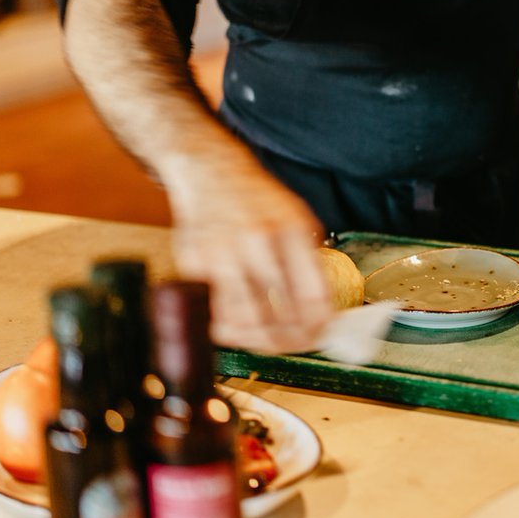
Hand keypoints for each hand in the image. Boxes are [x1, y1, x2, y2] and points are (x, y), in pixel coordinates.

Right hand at [165, 155, 333, 353]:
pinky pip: (215, 314)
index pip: (312, 294)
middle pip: (279, 313)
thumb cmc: (259, 202)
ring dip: (264, 341)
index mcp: (289, 228)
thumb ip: (311, 263)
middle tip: (302, 344)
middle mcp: (255, 241)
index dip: (321, 324)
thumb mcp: (298, 220)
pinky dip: (234, 332)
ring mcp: (220, 254)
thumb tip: (325, 313)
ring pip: (246, 321)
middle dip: (295, 339)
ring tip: (276, 342)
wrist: (210, 174)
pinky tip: (247, 332)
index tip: (325, 333)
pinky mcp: (194, 266)